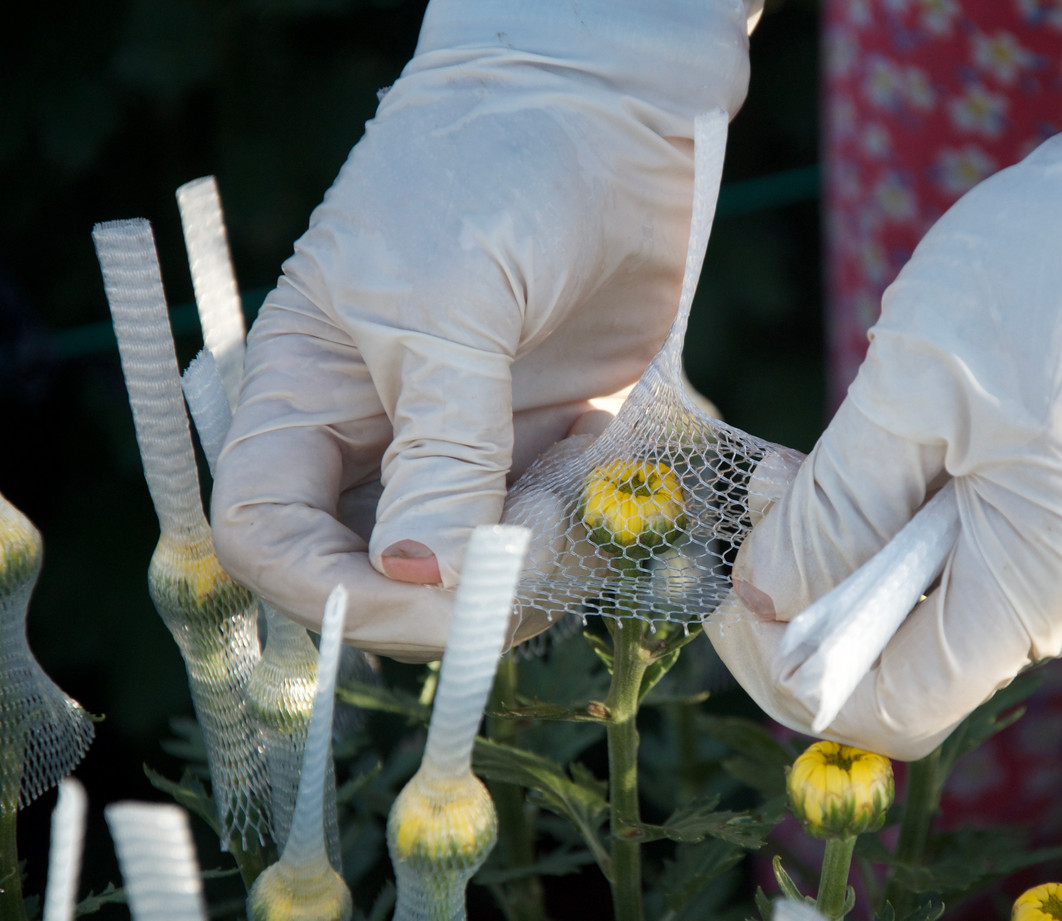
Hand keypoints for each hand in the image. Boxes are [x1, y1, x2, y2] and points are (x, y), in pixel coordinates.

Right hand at [211, 0, 755, 659]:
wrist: (612, 112)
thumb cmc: (493, 173)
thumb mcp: (445, 304)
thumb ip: (436, 445)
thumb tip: (415, 580)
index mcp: (306, 397)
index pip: (269, 537)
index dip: (326, 590)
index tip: (420, 594)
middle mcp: (377, 439)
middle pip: (376, 574)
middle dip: (446, 593)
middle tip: (524, 557)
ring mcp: (467, 448)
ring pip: (473, 568)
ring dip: (527, 559)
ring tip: (570, 473)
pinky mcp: (548, 446)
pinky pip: (552, 531)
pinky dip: (579, 522)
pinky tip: (599, 445)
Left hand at [710, 0, 1061, 760]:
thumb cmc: (1055, 269)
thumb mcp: (915, 386)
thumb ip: (836, 509)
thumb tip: (768, 600)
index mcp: (1043, 576)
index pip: (901, 702)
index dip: (800, 671)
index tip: (737, 594)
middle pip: (920, 649)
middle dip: (821, 589)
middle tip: (767, 490)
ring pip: (951, 592)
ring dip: (866, 542)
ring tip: (817, 456)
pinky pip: (993, 544)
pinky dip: (922, 512)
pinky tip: (893, 441)